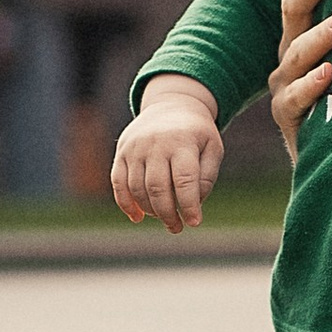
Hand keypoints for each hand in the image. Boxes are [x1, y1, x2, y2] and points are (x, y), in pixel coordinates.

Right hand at [112, 80, 223, 230]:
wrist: (171, 104)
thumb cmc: (196, 133)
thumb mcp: (213, 148)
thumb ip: (207, 177)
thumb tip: (193, 204)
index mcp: (182, 142)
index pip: (184, 180)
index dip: (189, 205)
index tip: (194, 223)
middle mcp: (156, 143)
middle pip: (158, 188)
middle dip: (168, 214)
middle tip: (177, 227)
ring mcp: (135, 147)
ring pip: (137, 189)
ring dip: (150, 211)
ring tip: (165, 219)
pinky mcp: (122, 152)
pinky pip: (118, 183)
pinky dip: (125, 204)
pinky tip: (137, 217)